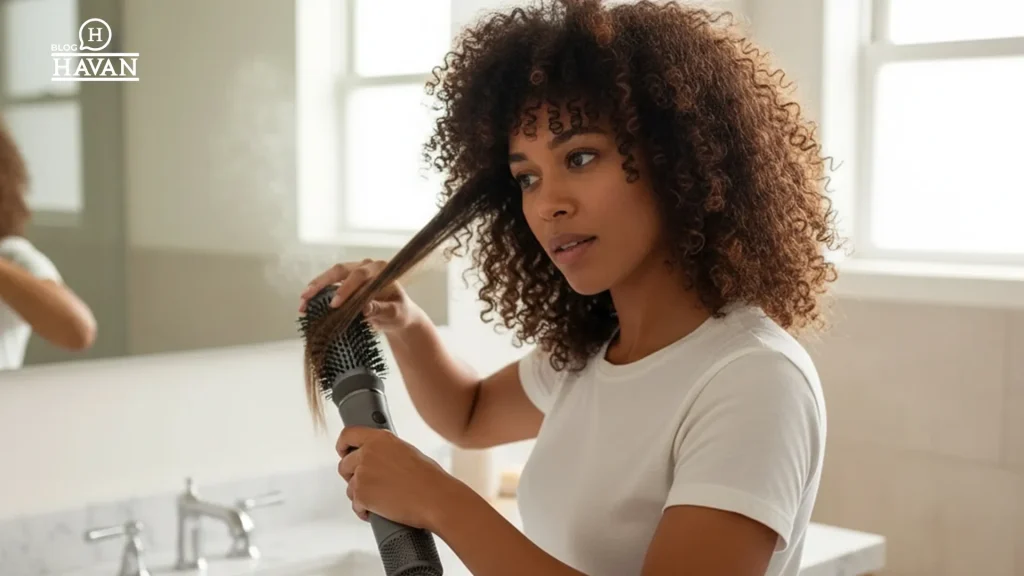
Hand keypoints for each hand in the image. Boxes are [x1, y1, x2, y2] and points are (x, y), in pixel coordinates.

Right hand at [299, 259, 419, 332]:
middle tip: (308, 297)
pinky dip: (317, 294)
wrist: (398, 315)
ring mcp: (354, 273)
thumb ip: (382, 310)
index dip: (346, 289)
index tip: (335, 305)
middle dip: (322, 283)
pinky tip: (306, 304)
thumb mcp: (395, 313)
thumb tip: (366, 308)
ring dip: (315, 288)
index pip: (360, 275)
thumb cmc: (400, 312)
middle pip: (340, 270)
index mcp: (381, 270)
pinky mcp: (345, 283)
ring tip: (302, 301)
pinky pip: (329, 285)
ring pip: (331, 276)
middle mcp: (366, 267)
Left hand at [337, 426, 462, 532]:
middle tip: (368, 484)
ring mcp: (362, 474)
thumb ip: (386, 451)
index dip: (343, 445)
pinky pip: (355, 505)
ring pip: (349, 487)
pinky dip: (365, 511)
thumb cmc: (429, 478)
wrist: (435, 498)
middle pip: (344, 465)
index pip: (348, 435)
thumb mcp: (406, 451)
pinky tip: (378, 512)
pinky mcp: (361, 495)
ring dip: (361, 495)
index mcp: (379, 438)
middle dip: (353, 476)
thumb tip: (378, 459)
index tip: (343, 452)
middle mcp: (367, 453)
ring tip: (380, 501)